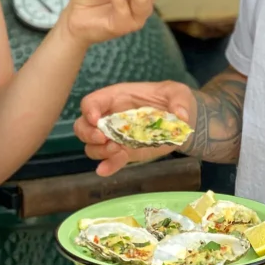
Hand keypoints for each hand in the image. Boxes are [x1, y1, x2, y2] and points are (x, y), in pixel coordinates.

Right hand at [75, 79, 195, 175]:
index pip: (91, 102)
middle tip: (105, 139)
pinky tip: (106, 170)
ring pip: (92, 146)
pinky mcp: (124, 153)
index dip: (89, 110)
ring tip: (118, 151)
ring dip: (99, 151)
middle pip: (83, 126)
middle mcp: (110, 117)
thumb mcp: (178, 93)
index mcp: (117, 97)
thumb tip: (180, 115)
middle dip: (88, 134)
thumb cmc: (173, 100)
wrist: (181, 121)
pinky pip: (108, 161)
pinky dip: (106, 166)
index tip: (96, 120)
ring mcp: (115, 137)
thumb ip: (179, 101)